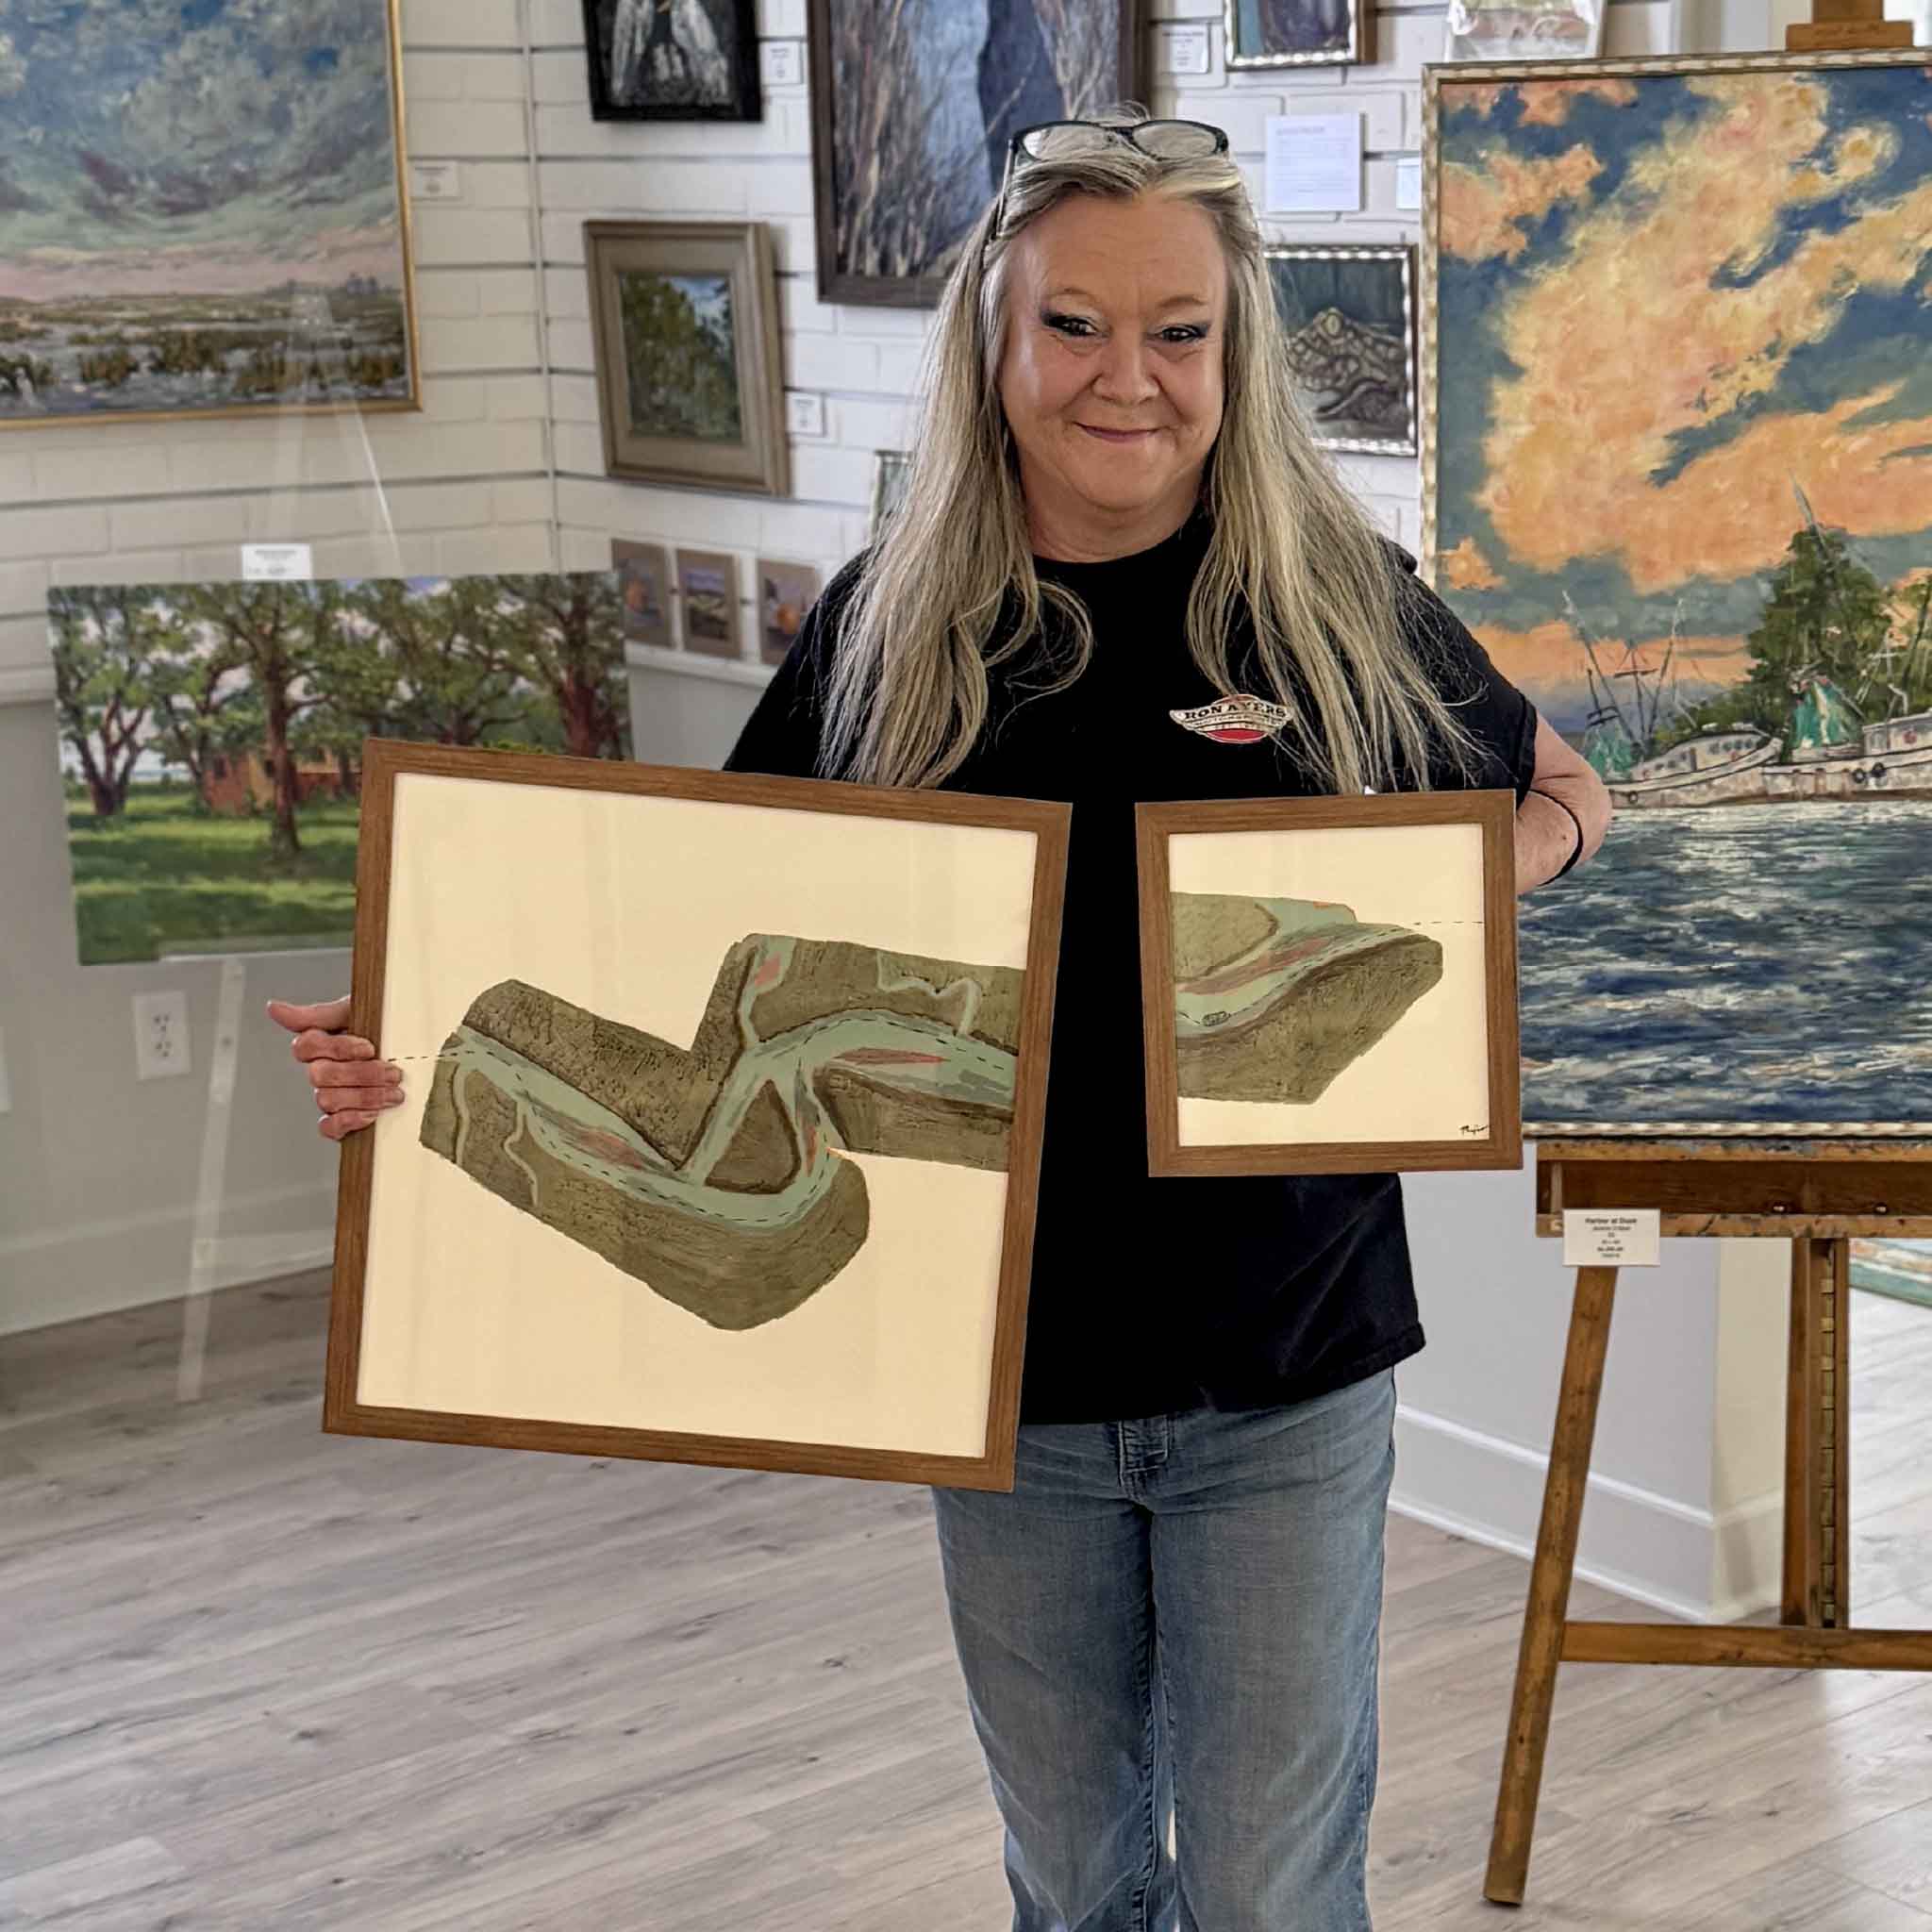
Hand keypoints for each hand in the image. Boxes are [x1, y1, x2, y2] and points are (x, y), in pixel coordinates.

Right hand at [266, 996, 405, 1141]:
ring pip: (327, 1100)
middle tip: (393, 1073)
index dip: (338, 1048)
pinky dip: (348, 1121)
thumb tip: (274, 1009)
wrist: (416, 1052)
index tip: (369, 1047)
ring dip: (364, 1097)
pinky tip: (371, 1115)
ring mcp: (329, 1096)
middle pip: (320, 1075)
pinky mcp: (341, 1121)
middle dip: (361, 1074)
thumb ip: (318, 1014)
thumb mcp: (358, 1012)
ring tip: (394, 1093)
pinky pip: (329, 1128)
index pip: (307, 1046)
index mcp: (320, 1044)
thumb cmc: (386, 1032)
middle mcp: (320, 1071)